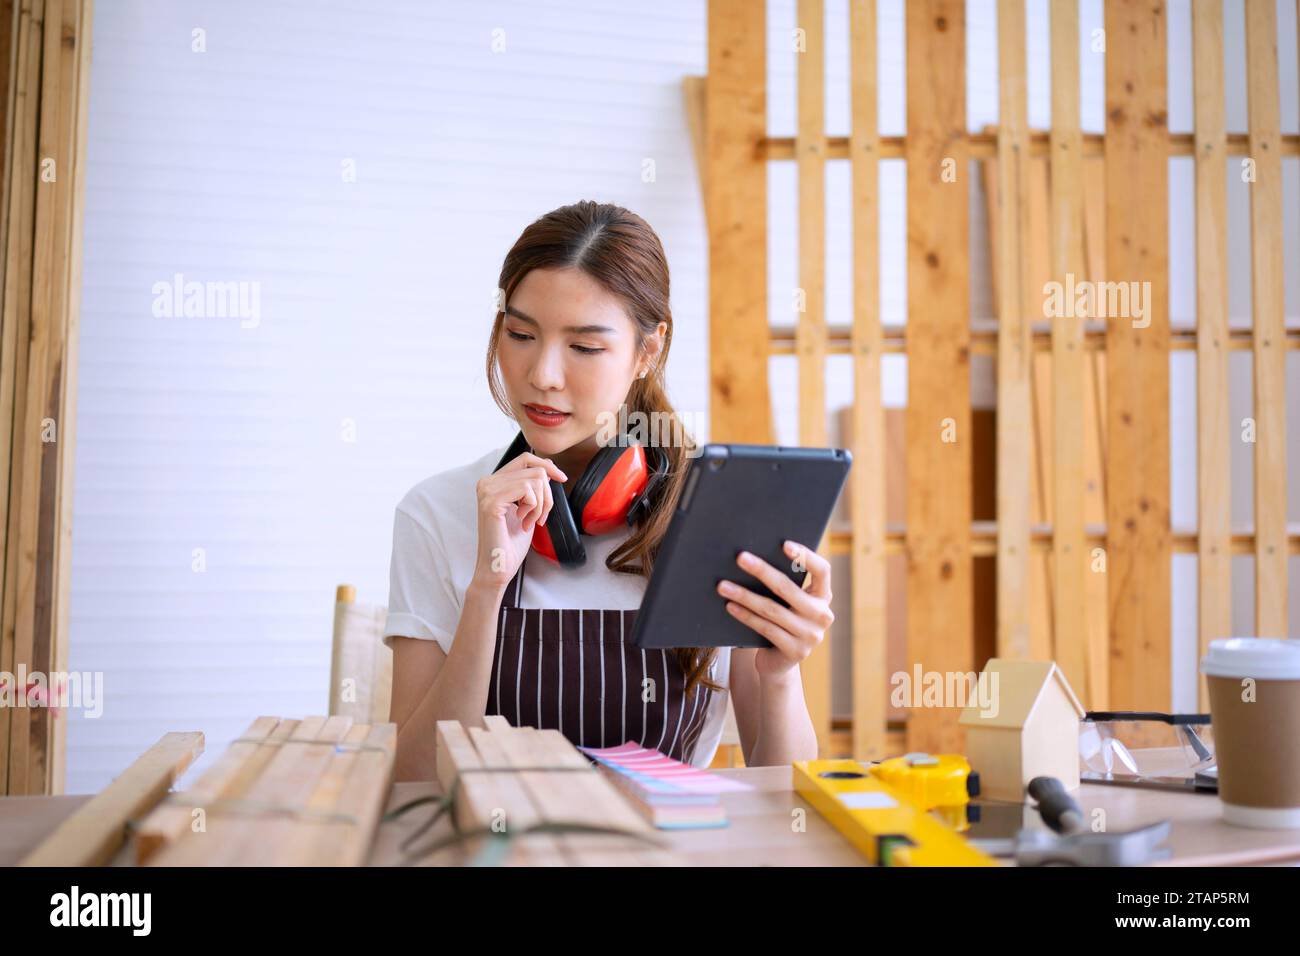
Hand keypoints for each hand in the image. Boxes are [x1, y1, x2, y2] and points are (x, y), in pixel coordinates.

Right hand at [472, 452, 566, 590]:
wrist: (499, 565)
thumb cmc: (511, 542)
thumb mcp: (527, 507)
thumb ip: (532, 486)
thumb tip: (547, 466)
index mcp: (493, 481)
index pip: (525, 459)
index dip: (547, 465)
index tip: (562, 478)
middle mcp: (487, 482)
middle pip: (535, 470)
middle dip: (546, 496)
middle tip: (539, 518)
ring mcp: (487, 490)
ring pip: (535, 480)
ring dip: (540, 505)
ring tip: (529, 522)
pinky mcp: (492, 501)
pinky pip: (528, 491)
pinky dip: (534, 508)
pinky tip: (523, 523)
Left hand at [715, 540, 833, 681]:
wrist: (778, 662)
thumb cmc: (780, 622)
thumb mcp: (787, 603)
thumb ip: (782, 584)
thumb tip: (751, 558)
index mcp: (823, 596)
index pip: (822, 571)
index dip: (805, 557)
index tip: (784, 544)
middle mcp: (823, 616)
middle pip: (788, 588)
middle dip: (761, 570)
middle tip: (740, 558)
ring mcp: (811, 636)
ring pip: (772, 610)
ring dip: (744, 595)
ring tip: (723, 586)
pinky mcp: (795, 652)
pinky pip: (765, 628)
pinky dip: (745, 616)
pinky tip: (730, 606)